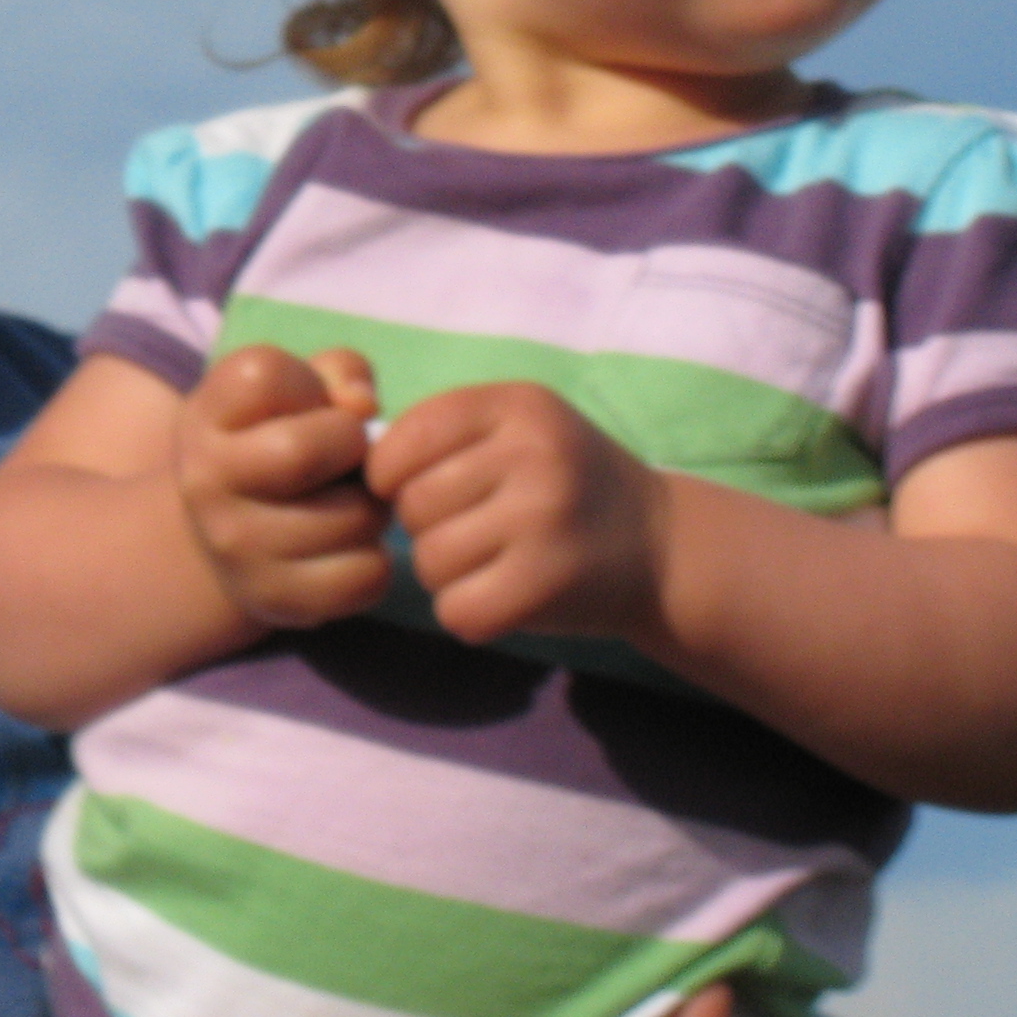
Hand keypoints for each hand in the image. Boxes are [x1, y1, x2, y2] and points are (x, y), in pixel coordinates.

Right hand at [176, 344, 389, 627]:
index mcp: (207, 414)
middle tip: (349, 461)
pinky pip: (367, 575)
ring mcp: (235, 546)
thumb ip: (341, 373)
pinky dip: (375, 560)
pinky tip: (347, 548)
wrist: (222, 538)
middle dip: (353, 449)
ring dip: (373, 508)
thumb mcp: (295, 391)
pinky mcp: (274, 599)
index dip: (311, 385)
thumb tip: (364, 409)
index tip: (312, 408)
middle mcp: (206, 479)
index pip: (265, 376)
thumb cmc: (277, 442)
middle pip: (306, 451)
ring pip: (353, 517)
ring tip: (347, 504)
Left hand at [367, 381, 663, 646]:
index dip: (390, 472)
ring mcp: (543, 521)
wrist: (661, 545)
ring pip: (429, 560)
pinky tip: (500, 596)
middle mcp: (533, 455)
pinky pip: (458, 609)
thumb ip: (446, 431)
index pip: (405, 437)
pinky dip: (468, 612)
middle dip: (424, 525)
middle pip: (412, 503)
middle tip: (468, 529)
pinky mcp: (547, 586)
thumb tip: (355, 466)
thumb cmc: (567, 481)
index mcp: (517, 405)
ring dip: (445, 572)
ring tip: (487, 561)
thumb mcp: (519, 427)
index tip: (413, 488)